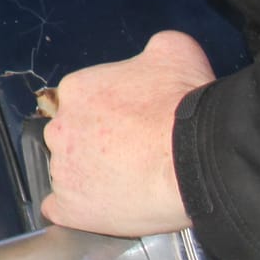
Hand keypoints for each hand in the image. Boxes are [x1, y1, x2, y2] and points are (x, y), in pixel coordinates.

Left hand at [39, 30, 213, 237]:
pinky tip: (97, 208)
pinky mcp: (72, 206)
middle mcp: (61, 126)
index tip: (130, 127)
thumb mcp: (174, 51)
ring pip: (69, 172)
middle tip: (133, 156)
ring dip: (90, 177)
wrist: (199, 156)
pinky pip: (61, 209)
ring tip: (128, 185)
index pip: (82, 103)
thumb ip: (154, 49)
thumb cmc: (185, 104)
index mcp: (78, 89)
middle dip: (96, 145)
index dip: (108, 117)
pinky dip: (77, 210)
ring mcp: (63, 169)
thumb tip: (155, 55)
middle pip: (72, 136)